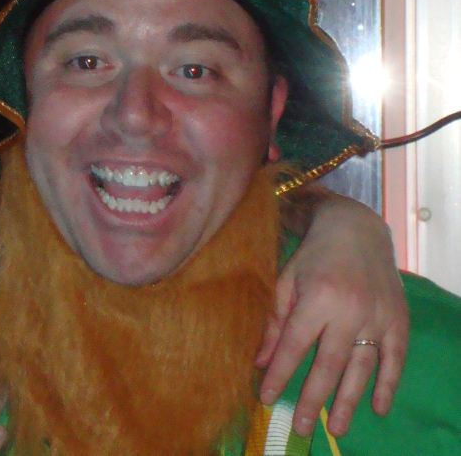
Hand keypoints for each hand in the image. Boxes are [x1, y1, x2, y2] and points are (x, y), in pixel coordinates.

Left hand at [256, 192, 407, 436]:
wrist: (357, 230)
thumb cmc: (313, 256)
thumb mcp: (285, 281)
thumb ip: (275, 321)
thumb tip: (260, 360)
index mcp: (317, 298)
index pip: (295, 346)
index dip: (280, 373)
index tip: (266, 398)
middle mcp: (350, 311)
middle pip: (330, 364)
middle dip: (314, 398)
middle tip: (302, 427)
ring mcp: (377, 316)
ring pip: (363, 367)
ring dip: (350, 401)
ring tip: (338, 429)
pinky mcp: (398, 319)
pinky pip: (395, 358)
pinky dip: (388, 384)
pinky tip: (378, 407)